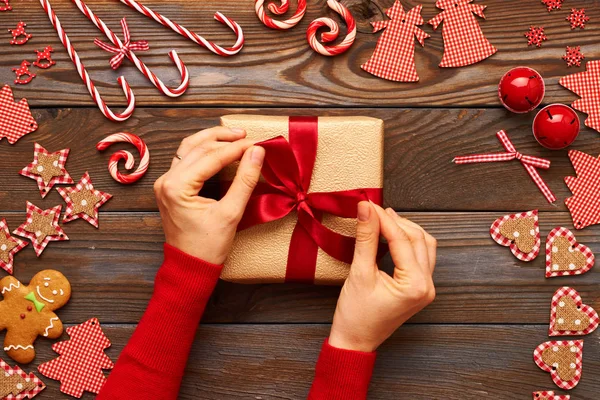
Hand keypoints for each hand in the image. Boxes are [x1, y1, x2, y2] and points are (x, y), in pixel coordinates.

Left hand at [154, 127, 264, 264]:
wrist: (190, 267)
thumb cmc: (208, 247)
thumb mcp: (231, 214)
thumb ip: (245, 181)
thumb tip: (257, 152)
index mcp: (176, 187)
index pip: (211, 157)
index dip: (236, 148)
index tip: (258, 143)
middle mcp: (166, 180)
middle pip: (197, 147)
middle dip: (224, 139)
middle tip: (248, 137)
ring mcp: (165, 182)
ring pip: (189, 149)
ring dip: (212, 140)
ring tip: (235, 137)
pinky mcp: (170, 187)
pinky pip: (186, 160)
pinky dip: (204, 151)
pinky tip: (220, 149)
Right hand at [328, 202, 435, 351]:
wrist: (354, 342)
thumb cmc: (356, 316)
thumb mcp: (359, 273)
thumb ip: (366, 238)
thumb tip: (366, 209)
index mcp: (416, 285)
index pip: (402, 240)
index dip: (383, 219)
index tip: (367, 204)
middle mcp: (427, 286)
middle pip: (418, 239)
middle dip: (396, 221)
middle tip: (373, 210)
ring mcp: (426, 288)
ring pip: (424, 245)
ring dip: (405, 229)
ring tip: (382, 218)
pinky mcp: (419, 288)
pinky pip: (420, 257)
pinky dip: (407, 242)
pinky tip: (391, 235)